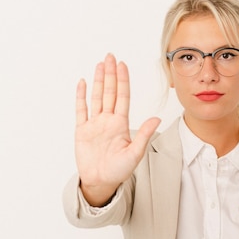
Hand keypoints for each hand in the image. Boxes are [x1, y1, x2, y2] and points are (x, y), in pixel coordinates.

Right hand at [75, 54, 160, 205]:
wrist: (101, 182)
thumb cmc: (119, 170)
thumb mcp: (135, 153)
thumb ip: (144, 135)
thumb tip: (157, 118)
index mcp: (121, 124)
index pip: (123, 96)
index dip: (123, 80)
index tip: (122, 65)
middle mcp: (108, 120)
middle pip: (110, 92)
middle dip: (111, 74)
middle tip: (111, 56)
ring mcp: (94, 124)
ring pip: (97, 97)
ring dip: (99, 81)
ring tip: (100, 64)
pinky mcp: (82, 131)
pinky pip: (81, 110)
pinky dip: (81, 96)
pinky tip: (83, 83)